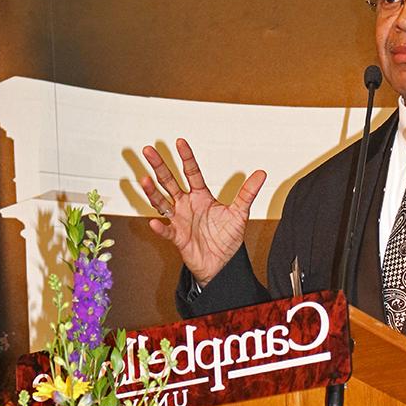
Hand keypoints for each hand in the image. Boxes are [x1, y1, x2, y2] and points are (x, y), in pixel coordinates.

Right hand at [140, 138, 266, 286]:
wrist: (221, 263)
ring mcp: (180, 220)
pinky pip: (167, 231)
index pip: (192, 173)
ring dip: (152, 192)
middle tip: (148, 151)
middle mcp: (187, 205)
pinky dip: (161, 228)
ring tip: (144, 180)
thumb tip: (261, 173)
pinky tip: (155, 223)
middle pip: (170, 182)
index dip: (186, 158)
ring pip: (161, 202)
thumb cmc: (227, 238)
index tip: (180, 142)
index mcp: (201, 196)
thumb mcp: (240, 213)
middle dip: (159, 166)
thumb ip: (247, 193)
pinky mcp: (177, 238)